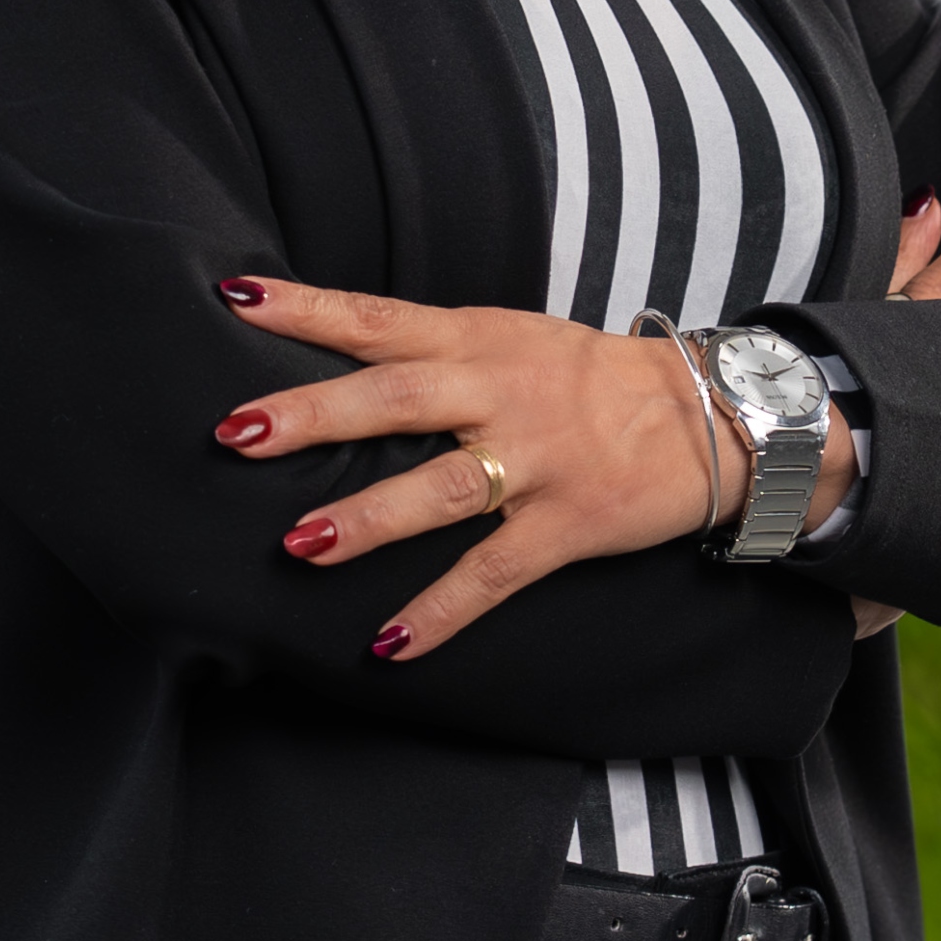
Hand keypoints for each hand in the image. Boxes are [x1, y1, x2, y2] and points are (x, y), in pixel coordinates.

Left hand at [211, 279, 857, 660]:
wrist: (703, 413)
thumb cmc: (582, 377)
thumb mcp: (507, 337)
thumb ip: (429, 351)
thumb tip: (332, 360)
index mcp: (474, 338)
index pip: (376, 316)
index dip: (305, 308)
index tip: (237, 298)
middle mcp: (497, 391)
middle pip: (391, 398)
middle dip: (312, 415)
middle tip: (237, 432)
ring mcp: (533, 460)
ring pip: (438, 488)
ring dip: (366, 517)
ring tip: (298, 544)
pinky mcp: (565, 524)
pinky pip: (494, 573)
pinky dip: (440, 611)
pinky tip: (388, 642)